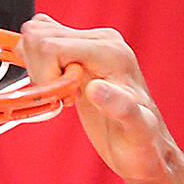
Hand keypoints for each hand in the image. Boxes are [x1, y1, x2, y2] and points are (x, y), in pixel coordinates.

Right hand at [16, 14, 176, 183]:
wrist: (146, 149)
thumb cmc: (142, 144)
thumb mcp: (135, 130)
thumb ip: (119, 106)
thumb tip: (96, 89)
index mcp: (112, 52)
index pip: (51, 45)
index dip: (46, 76)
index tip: (66, 101)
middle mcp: (102, 41)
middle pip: (40, 35)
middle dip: (42, 71)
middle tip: (65, 98)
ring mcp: (90, 44)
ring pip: (37, 34)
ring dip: (40, 68)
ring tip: (65, 94)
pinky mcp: (79, 53)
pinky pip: (44, 41)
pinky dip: (40, 65)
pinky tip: (61, 88)